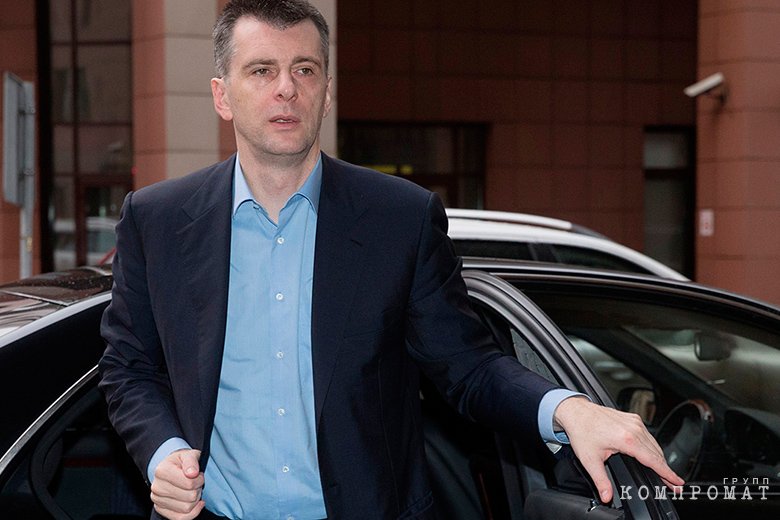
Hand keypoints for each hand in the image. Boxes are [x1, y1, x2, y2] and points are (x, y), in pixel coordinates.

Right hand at [150, 449, 205, 519]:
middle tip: (197, 483)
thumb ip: (191, 461)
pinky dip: (193, 512)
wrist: (172, 468)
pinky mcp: (160, 509)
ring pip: (186, 508)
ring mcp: (157, 499)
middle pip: (189, 497)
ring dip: (195, 500)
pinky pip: (180, 518)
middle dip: (198, 490)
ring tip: (193, 490)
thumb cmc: (182, 462)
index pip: (189, 483)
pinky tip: (197, 504)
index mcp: (162, 471)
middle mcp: (157, 486)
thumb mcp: (189, 454)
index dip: (199, 480)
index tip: (199, 475)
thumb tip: (193, 473)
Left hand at [554, 397, 684, 502]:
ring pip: (654, 444)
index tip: (678, 483)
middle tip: (672, 484)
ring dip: (660, 459)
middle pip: (657, 454)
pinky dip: (652, 447)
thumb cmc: (582, 431)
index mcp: (627, 439)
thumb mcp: (590, 460)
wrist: (576, 412)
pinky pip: (648, 436)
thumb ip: (601, 480)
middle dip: (666, 470)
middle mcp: (634, 429)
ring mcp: (635, 422)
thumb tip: (606, 496)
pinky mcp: (633, 418)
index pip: (653, 461)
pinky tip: (652, 455)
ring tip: (664, 472)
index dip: (667, 474)